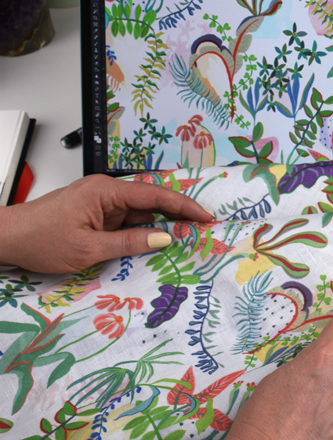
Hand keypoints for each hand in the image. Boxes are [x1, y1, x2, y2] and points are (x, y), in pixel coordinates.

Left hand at [0, 174, 213, 272]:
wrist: (7, 238)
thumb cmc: (41, 240)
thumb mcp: (88, 248)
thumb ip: (129, 243)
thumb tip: (164, 240)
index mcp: (105, 191)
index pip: (155, 195)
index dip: (184, 205)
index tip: (206, 216)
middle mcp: (106, 192)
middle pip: (152, 200)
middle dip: (180, 213)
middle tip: (205, 228)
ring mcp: (102, 203)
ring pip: (142, 211)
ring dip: (164, 223)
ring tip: (190, 237)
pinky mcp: (98, 215)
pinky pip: (128, 221)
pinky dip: (145, 231)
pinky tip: (159, 242)